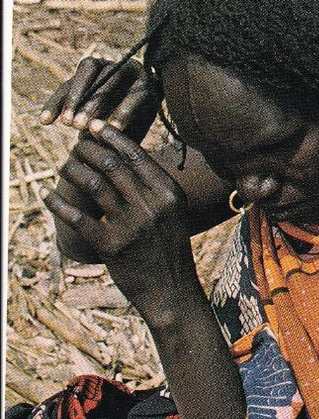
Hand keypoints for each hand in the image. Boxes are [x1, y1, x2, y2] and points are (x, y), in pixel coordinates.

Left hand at [41, 56, 161, 261]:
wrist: (171, 291)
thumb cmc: (169, 248)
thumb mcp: (172, 212)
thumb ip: (153, 186)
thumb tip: (126, 156)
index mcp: (168, 193)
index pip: (136, 155)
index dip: (112, 138)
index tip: (95, 127)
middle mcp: (151, 205)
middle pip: (113, 166)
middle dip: (89, 150)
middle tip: (75, 145)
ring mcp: (131, 226)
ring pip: (94, 186)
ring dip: (74, 171)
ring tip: (64, 166)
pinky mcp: (111, 247)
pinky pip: (78, 218)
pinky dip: (59, 204)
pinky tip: (47, 195)